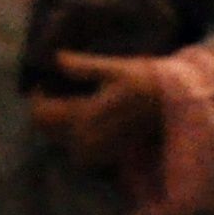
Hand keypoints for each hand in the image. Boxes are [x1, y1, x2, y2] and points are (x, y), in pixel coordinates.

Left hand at [29, 51, 174, 174]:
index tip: (43, 81)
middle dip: (45, 109)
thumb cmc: (148, 80)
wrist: (177, 104)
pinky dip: (73, 135)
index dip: (37, 96)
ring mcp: (95, 150)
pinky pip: (76, 149)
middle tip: (55, 89)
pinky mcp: (105, 156)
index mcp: (83, 115)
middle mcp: (84, 138)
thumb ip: (83, 66)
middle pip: (46, 129)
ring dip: (58, 124)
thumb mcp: (116, 67)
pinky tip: (86, 119)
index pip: (41, 113)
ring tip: (70, 102)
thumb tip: (55, 58)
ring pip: (59, 140)